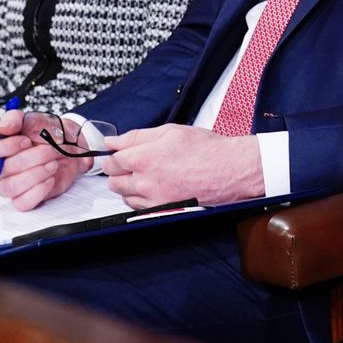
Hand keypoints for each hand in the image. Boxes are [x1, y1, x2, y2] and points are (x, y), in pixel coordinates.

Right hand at [0, 109, 88, 210]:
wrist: (70, 146)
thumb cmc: (46, 133)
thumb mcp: (30, 119)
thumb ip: (13, 119)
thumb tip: (3, 128)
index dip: (4, 146)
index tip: (26, 141)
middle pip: (0, 171)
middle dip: (29, 158)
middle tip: (49, 150)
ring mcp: (10, 185)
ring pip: (9, 188)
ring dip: (35, 174)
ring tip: (53, 163)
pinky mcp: (25, 198)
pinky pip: (22, 203)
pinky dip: (38, 191)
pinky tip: (50, 179)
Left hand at [102, 125, 262, 207]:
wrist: (231, 170)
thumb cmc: (207, 150)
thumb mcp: (170, 131)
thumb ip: (136, 136)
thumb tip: (112, 141)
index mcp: (144, 158)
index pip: (111, 161)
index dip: (115, 156)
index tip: (122, 155)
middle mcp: (145, 182)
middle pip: (113, 182)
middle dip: (120, 172)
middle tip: (137, 164)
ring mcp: (154, 200)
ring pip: (124, 197)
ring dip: (131, 187)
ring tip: (151, 176)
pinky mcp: (163, 211)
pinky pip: (139, 209)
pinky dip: (142, 199)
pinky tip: (157, 188)